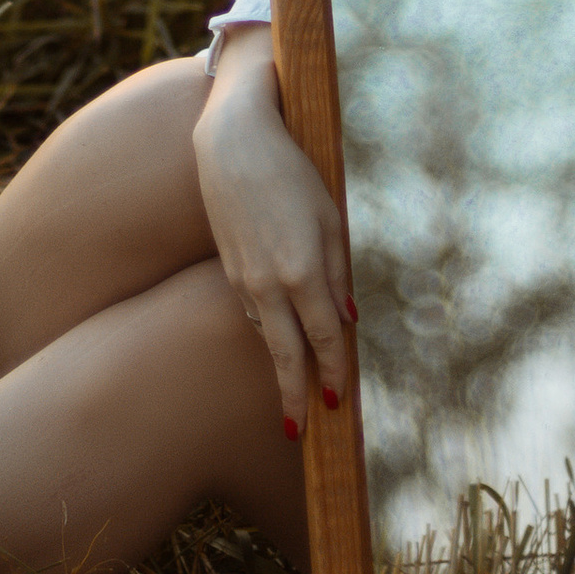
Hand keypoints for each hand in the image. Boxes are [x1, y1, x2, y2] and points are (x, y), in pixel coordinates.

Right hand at [192, 25, 354, 437]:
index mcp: (302, 271)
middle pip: (285, 354)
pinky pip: (253, 309)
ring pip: (266, 332)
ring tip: (296, 388)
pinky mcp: (228, 268)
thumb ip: (339, 271)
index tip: (339, 403)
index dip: (334, 372)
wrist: (232, 143)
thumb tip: (346, 316)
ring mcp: (244, 278)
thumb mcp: (331, 218)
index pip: (324, 338)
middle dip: (294, 394)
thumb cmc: (292, 173)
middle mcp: (269, 282)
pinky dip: (268, 326)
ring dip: (281, 360)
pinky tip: (280, 332)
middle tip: (299, 430)